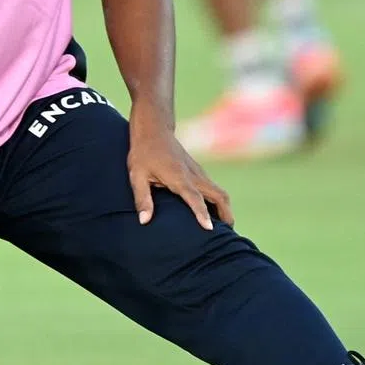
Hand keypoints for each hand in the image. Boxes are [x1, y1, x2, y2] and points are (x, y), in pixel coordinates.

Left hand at [127, 109, 233, 231]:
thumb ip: (142, 199)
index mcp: (179, 177)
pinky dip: (219, 201)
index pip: (195, 198)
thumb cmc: (143, 153)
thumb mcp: (137, 176)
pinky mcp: (198, 171)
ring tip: (225, 228)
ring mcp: (198, 172)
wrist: (154, 130)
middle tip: (228, 234)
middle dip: (226, 214)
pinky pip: (214, 188)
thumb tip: (144, 221)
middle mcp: (193, 175)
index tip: (210, 228)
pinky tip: (214, 213)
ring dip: (225, 208)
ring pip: (219, 192)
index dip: (202, 213)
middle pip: (219, 195)